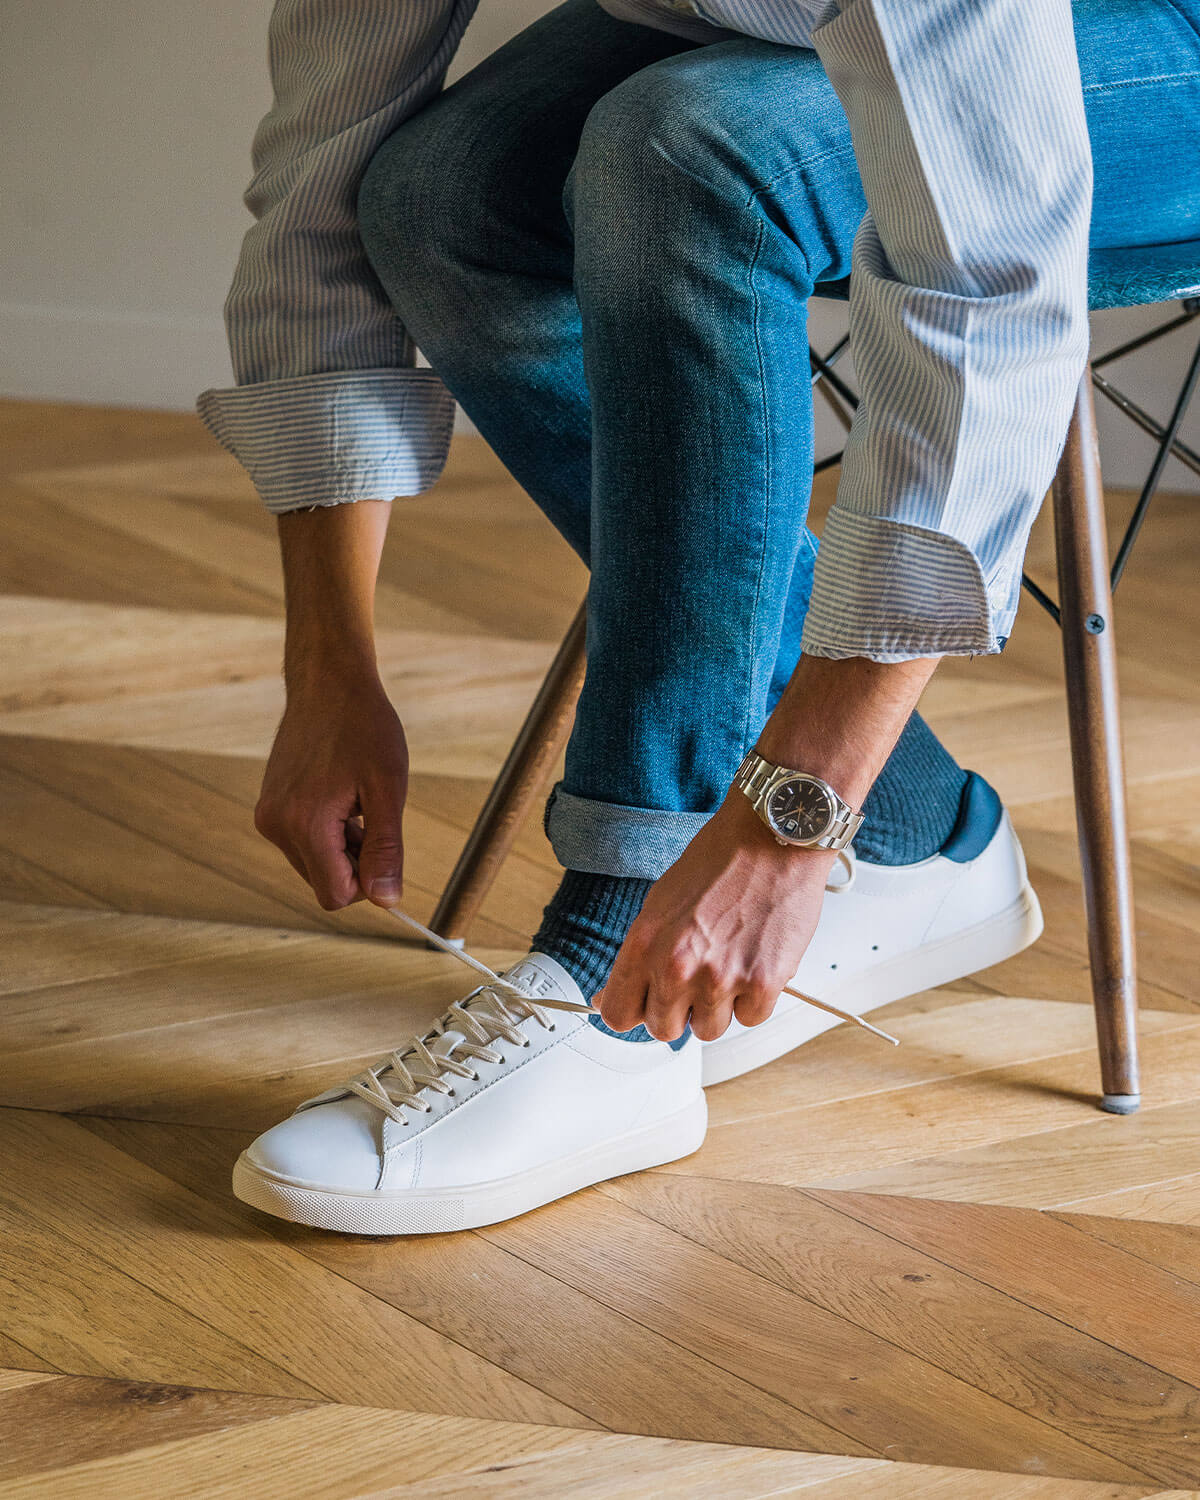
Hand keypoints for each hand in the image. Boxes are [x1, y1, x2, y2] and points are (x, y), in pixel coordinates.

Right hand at [254, 673, 408, 910]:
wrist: (328, 682)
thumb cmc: (363, 728)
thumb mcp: (387, 789)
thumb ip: (385, 849)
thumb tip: (387, 900)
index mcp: (304, 824)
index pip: (336, 895)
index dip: (368, 882)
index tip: (385, 849)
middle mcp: (276, 825)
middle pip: (324, 882)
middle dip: (355, 861)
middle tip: (372, 813)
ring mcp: (268, 815)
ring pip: (315, 864)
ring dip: (343, 846)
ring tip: (356, 800)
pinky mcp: (268, 805)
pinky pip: (303, 842)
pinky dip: (327, 831)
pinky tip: (339, 793)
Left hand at [594, 791, 836, 1042]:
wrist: (771, 838)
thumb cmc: (719, 861)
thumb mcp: (660, 902)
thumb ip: (640, 955)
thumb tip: (611, 996)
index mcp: (644, 944)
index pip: (618, 1014)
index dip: (634, 1011)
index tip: (647, 1004)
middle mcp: (677, 967)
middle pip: (663, 1030)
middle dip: (678, 1012)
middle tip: (696, 980)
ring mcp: (721, 979)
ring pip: (709, 1030)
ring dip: (719, 1006)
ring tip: (730, 962)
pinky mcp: (763, 983)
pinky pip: (751, 1018)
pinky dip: (755, 997)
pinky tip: (756, 960)